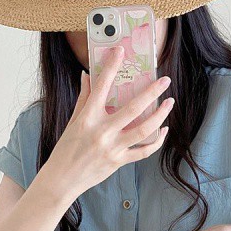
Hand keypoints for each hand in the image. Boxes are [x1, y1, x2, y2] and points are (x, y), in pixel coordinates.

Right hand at [38, 47, 173, 199]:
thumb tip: (87, 76)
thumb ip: (83, 98)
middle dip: (152, 92)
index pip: (101, 86)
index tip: (120, 50)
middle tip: (165, 80)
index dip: (111, 66)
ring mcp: (112, 148)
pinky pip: (143, 152)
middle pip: (133, 109)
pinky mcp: (118, 162)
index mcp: (88, 118)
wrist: (61, 180)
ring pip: (144, 131)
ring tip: (169, 103)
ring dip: (160, 116)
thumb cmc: (65, 150)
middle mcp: (102, 132)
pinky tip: (163, 131)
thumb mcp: (72, 122)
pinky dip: (156, 142)